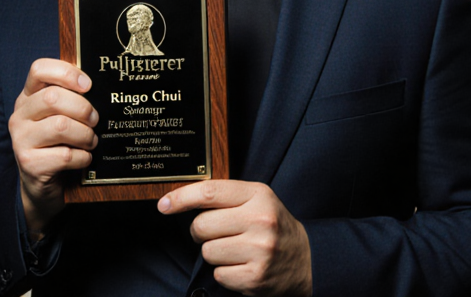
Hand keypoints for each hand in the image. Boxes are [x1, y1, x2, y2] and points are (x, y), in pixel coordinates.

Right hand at [8, 59, 97, 231]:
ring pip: (61, 126)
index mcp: (27, 98)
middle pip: (53, 98)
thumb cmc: (56, 144)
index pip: (38, 69)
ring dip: (85, 135)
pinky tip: (83, 158)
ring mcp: (21, 140)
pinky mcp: (30, 164)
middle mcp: (19, 116)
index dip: (66, 73)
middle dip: (83, 108)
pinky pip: (66, 155)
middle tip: (94, 120)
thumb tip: (100, 85)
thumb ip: (70, 98)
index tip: (88, 85)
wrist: (40, 186)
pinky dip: (83, 157)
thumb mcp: (57, 116)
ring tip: (90, 141)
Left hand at [159, 181, 311, 296]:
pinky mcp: (255, 277)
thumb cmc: (273, 226)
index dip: (181, 198)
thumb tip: (178, 199)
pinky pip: (218, 275)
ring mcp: (259, 250)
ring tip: (236, 251)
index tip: (163, 205)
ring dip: (215, 254)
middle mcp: (260, 221)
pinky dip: (225, 273)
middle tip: (218, 234)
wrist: (307, 260)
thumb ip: (226, 196)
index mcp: (258, 195)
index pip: (210, 192)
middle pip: (201, 225)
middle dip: (201, 232)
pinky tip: (242, 266)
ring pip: (207, 252)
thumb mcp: (258, 200)